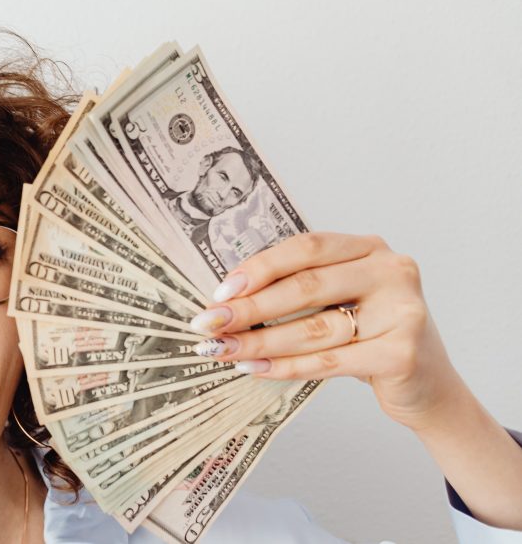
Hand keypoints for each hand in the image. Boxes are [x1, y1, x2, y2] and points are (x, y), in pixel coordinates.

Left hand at [189, 232, 463, 430]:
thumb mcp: (341, 301)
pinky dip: (285, 366)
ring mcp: (402, 311)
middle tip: (207, 324)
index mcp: (370, 248)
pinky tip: (254, 368)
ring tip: (221, 350)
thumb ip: (299, 289)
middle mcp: (391, 271)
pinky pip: (328, 361)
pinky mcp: (401, 353)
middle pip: (305, 287)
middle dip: (249, 308)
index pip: (305, 248)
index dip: (259, 268)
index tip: (219, 291)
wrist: (427, 387)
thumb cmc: (371, 337)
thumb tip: (226, 300)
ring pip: (313, 328)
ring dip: (259, 341)